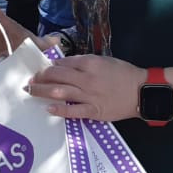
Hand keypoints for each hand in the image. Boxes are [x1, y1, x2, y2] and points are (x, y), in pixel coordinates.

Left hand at [27, 55, 144, 120]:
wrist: (143, 92)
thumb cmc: (124, 74)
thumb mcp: (104, 61)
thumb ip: (84, 62)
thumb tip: (63, 64)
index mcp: (90, 63)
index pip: (62, 63)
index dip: (49, 66)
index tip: (42, 70)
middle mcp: (87, 78)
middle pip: (56, 76)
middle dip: (40, 77)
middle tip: (29, 81)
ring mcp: (90, 95)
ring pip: (60, 92)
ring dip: (42, 91)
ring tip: (30, 91)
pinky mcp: (94, 111)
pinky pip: (73, 111)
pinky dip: (59, 110)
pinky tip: (48, 108)